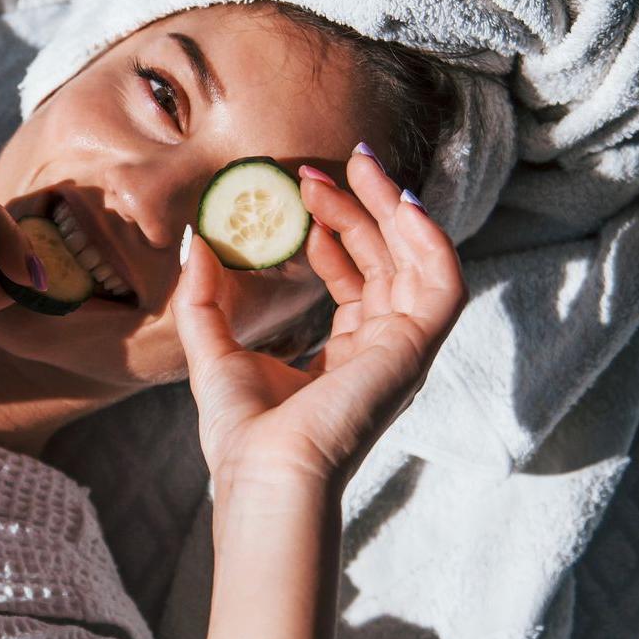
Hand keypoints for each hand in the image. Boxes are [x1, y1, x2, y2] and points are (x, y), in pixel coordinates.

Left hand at [171, 149, 467, 491]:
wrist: (265, 470)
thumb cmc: (243, 432)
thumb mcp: (212, 351)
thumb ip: (203, 298)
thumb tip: (196, 239)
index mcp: (347, 356)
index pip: (357, 280)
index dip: (337, 233)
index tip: (305, 195)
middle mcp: (382, 350)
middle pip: (387, 262)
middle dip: (361, 208)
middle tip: (326, 169)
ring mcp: (403, 349)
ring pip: (417, 261)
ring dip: (392, 210)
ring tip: (358, 168)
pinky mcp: (416, 347)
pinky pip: (442, 281)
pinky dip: (429, 238)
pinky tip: (399, 202)